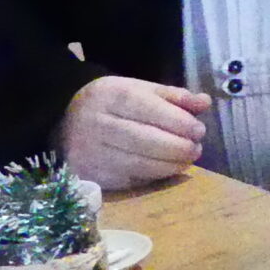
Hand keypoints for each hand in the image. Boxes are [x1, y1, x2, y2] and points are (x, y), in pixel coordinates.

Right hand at [57, 75, 209, 187]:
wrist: (64, 121)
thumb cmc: (112, 103)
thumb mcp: (140, 89)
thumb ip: (174, 96)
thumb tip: (204, 102)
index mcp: (111, 95)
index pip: (150, 110)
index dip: (179, 123)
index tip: (199, 131)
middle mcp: (97, 124)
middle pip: (146, 140)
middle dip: (178, 147)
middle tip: (196, 149)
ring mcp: (91, 152)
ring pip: (140, 164)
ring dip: (170, 165)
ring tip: (186, 159)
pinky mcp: (91, 175)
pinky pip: (130, 179)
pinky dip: (153, 176)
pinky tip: (165, 169)